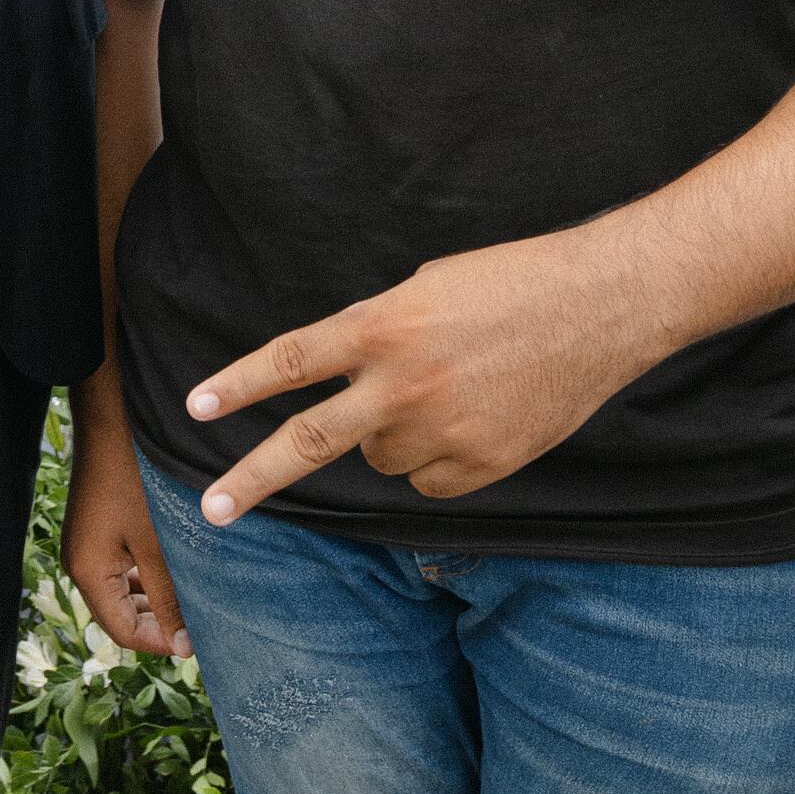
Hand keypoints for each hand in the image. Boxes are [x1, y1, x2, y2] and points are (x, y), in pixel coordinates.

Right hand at [64, 391, 192, 660]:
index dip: (163, 643)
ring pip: (123, 593)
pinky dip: (147, 576)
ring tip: (195, 593)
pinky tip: (176, 566)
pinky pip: (121, 569)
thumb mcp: (158, 544)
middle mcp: (80, 565)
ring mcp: (86, 546)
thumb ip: (169, 598)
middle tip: (203, 617)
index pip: (124, 633)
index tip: (203, 638)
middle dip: (160, 622)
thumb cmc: (135, 478)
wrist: (112, 418)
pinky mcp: (96, 530)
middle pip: (121, 616)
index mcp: (89, 574)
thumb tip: (182, 647)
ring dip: (156, 598)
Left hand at [186, 230, 666, 518]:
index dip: (239, 384)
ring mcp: (441, 432)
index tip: (195, 407)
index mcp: (382, 327)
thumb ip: (374, 337)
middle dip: (252, 479)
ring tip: (448, 393)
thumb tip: (342, 386)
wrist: (599, 308)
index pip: (291, 360)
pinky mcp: (481, 467)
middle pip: (308, 442)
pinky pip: (430, 482)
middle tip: (212, 509)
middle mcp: (401, 385)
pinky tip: (475, 421)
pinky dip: (438, 461)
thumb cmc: (508, 284)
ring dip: (393, 437)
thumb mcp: (424, 291)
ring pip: (381, 460)